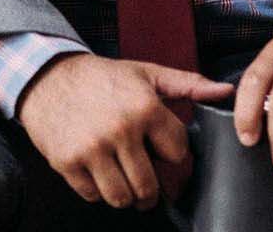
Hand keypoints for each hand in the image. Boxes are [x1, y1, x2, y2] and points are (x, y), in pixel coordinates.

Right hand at [17, 53, 234, 210]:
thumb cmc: (102, 77)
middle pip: (149, 186)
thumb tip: (225, 91)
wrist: (47, 76)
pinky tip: (96, 169)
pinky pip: (93, 196)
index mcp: (145, 108)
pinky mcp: (67, 162)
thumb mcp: (146, 74)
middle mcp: (120, 130)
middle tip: (144, 178)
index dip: (170, 153)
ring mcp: (92, 149)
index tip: (158, 147)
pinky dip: (96, 190)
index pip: (176, 154)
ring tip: (121, 177)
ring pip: (122, 198)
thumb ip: (188, 85)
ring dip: (125, 194)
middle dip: (150, 189)